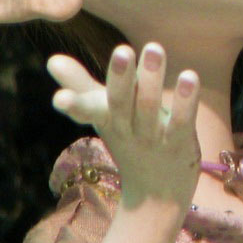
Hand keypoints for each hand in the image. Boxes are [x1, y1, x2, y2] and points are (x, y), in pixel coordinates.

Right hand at [48, 43, 200, 211]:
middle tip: (122, 49)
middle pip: (121, 103)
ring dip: (152, 80)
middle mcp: (127, 128)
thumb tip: (51, 59)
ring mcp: (153, 138)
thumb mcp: (102, 113)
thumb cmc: (128, 139)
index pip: (85, 111)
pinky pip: (182, 121)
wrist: (157, 194)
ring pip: (151, 108)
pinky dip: (186, 101)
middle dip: (120, 77)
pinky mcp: (179, 144)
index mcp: (106, 118)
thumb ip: (80, 85)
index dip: (73, 105)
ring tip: (154, 48)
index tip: (59, 99)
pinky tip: (191, 75)